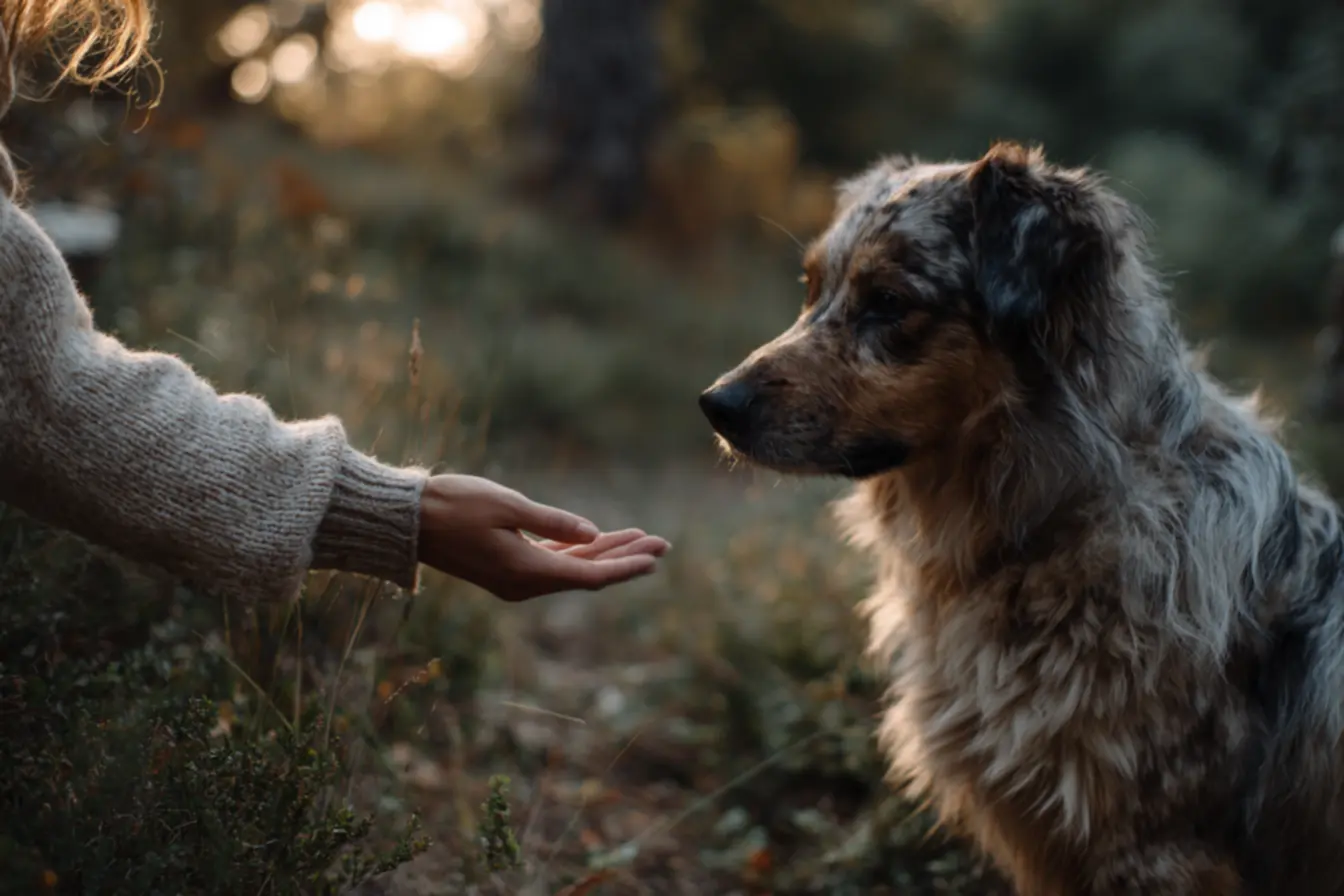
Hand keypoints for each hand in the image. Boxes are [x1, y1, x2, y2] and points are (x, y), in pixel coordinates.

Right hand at [416, 474, 670, 601]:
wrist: (405, 520)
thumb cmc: (454, 505)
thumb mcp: (508, 506)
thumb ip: (553, 523)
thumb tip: (593, 536)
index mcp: (526, 572)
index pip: (590, 576)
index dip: (627, 565)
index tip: (657, 554)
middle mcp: (523, 583)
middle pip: (587, 574)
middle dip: (625, 558)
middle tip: (662, 544)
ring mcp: (514, 578)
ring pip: (572, 569)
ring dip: (605, 554)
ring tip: (640, 538)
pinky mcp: (505, 567)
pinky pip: (552, 564)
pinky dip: (579, 553)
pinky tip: (598, 541)